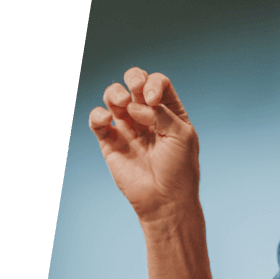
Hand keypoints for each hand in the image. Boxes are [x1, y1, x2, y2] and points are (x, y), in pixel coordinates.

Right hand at [89, 67, 199, 222]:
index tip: (152, 100)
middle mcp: (147, 116)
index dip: (153, 84)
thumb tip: (134, 105)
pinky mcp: (111, 143)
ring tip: (122, 104)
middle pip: (135, 83)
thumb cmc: (179, 169)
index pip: (159, 83)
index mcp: (169, 112)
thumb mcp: (181, 135)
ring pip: (114, 97)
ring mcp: (128, 128)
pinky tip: (106, 120)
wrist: (165, 201)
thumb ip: (160, 113)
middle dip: (134, 78)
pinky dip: (98, 115)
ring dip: (115, 93)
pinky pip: (98, 121)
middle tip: (136, 91)